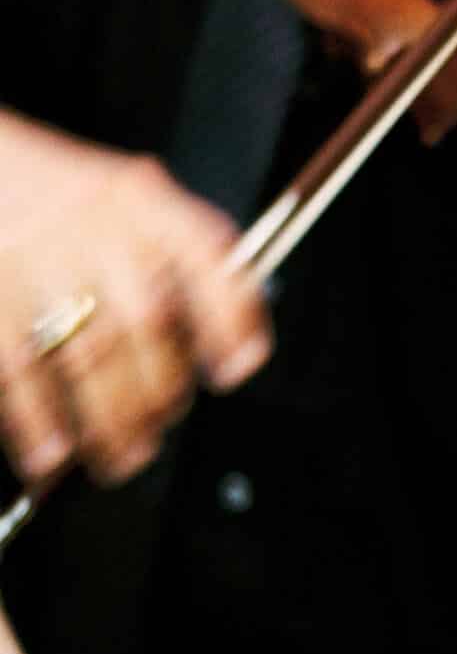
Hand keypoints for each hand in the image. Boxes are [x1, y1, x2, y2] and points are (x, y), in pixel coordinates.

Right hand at [0, 112, 270, 487]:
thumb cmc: (58, 196)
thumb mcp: (125, 200)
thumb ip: (174, 258)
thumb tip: (225, 342)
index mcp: (142, 199)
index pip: (207, 253)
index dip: (232, 316)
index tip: (238, 366)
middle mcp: (95, 226)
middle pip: (146, 321)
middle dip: (161, 392)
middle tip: (162, 428)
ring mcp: (36, 260)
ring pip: (85, 354)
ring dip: (108, 420)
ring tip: (121, 458)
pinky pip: (15, 366)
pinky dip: (34, 418)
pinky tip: (49, 451)